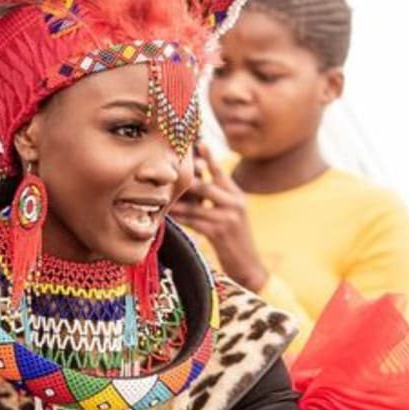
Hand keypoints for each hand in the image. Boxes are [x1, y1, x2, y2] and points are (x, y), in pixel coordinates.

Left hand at [175, 141, 267, 291]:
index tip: (196, 143)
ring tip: (160, 192)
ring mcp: (228, 218)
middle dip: (186, 178)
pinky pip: (194, 221)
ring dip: (177, 200)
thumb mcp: (231, 215)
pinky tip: (167, 214)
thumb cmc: (234, 240)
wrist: (248, 266)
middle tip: (168, 169)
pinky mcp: (219, 233)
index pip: (220, 172)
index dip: (207, 157)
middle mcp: (235, 203)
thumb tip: (192, 186)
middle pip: (206, 185)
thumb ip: (216, 200)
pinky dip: (179, 218)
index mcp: (237, 196)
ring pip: (196, 204)